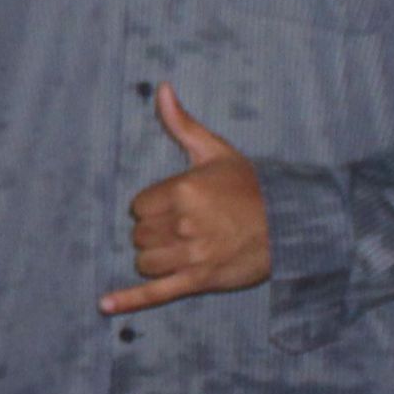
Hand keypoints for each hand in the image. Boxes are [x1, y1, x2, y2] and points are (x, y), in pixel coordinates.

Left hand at [103, 86, 270, 313]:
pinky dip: (127, 301)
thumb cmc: (250, 187)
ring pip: (145, 261)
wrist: (289, 224)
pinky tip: (104, 305)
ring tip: (180, 248)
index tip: (176, 205)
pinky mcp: (199, 280)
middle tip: (183, 226)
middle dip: (155, 231)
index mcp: (183, 191)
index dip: (153, 207)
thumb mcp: (216, 151)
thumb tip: (161, 89)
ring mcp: (192, 255)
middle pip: (139, 235)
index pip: (138, 206)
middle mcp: (185, 224)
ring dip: (154, 257)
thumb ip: (182, 123)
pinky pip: (154, 293)